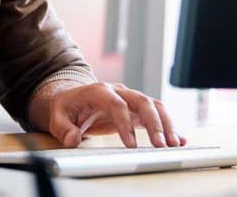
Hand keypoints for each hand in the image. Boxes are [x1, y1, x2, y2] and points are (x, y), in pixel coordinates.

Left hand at [45, 82, 185, 148]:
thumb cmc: (66, 107)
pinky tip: (178, 139)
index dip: (125, 123)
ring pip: (153, 106)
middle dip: (154, 123)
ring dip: (166, 124)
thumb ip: (63, 128)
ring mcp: (129, 99)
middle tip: (161, 145)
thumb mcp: (57, 116)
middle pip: (142, 101)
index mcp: (99, 91)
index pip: (116, 104)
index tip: (131, 145)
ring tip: (174, 144)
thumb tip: (72, 139)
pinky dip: (168, 125)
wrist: (72, 99)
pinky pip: (156, 114)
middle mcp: (118, 91)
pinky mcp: (136, 109)